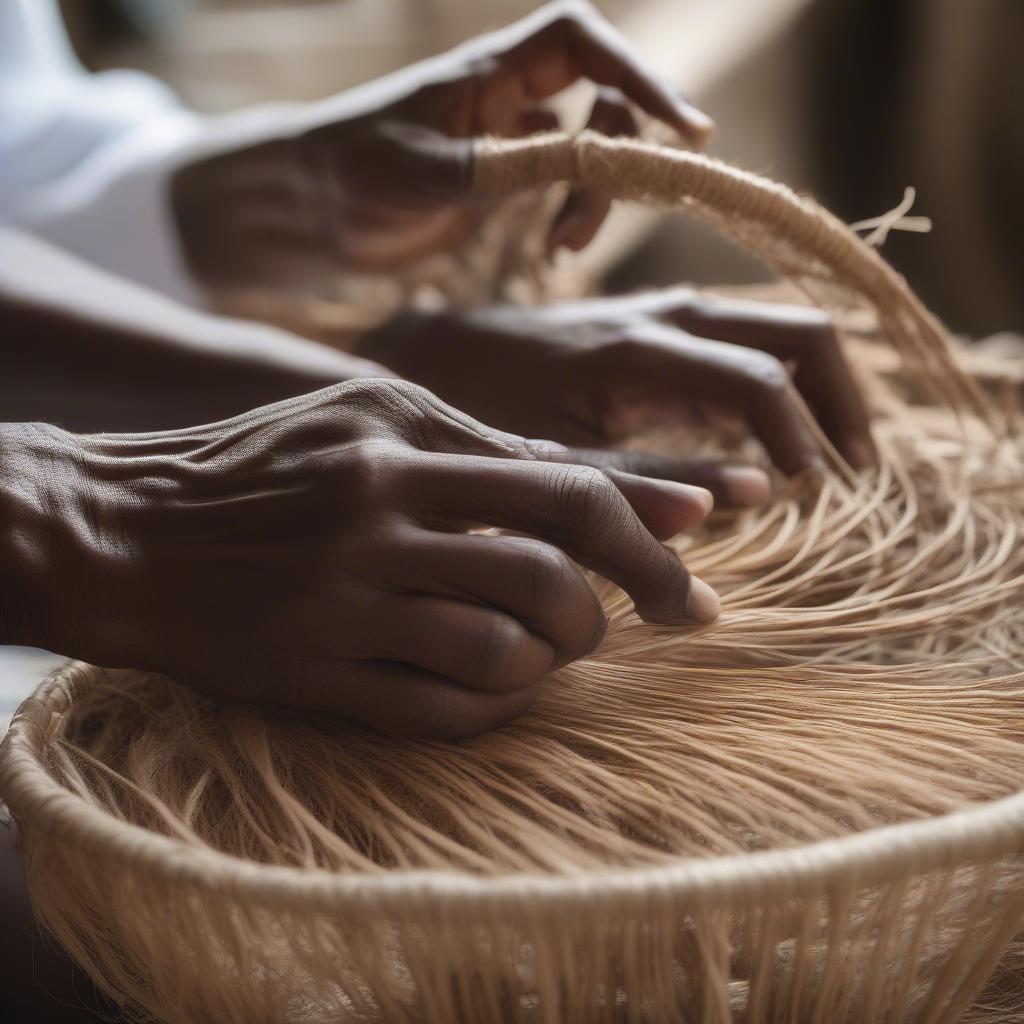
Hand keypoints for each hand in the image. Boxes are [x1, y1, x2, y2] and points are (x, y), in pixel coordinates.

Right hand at [1, 380, 717, 737]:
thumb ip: (485, 445)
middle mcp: (377, 520)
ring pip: (506, 652)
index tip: (698, 571)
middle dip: (617, 606)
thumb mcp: (370, 415)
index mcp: (401, 443)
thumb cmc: (263, 464)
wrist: (124, 532)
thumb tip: (600, 483)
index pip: (568, 488)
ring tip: (551, 652)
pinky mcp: (316, 676)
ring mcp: (345, 604)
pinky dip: (501, 709)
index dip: (650, 536)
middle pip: (552, 575)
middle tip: (617, 620)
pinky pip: (444, 712)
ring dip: (555, 661)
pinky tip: (504, 688)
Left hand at [170, 0, 711, 290]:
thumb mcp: (422, 170)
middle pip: (602, 99)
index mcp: (486, 72)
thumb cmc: (345, 171)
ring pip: (587, 151)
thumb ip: (500, 166)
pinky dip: (570, 217)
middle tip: (606, 212)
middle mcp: (505, 99)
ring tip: (563, 248)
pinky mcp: (497, 185)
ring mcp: (505, 143)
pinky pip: (559, 188)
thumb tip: (585, 161)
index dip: (639, 74)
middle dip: (621, 153)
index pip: (580, 43)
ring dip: (594, 198)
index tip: (683, 126)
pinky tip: (552, 251)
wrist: (305, 209)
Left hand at [358, 290, 875, 500]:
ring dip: (817, 386)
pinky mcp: (653, 326)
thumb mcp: (550, 459)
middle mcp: (660, 315)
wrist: (424, 350)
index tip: (812, 493)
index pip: (759, 377)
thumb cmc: (474, 410)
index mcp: (635, 350)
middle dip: (840, 397)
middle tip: (857, 469)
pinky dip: (779, 382)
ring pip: (777, 328)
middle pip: (794, 330)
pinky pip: (744, 341)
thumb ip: (644, 482)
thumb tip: (749, 496)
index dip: (801, 436)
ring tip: (834, 456)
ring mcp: (660, 312)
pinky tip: (778, 436)